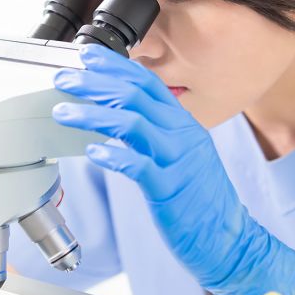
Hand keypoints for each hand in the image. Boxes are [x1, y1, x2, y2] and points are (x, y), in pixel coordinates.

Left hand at [52, 44, 294, 294]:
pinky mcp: (170, 190)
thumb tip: (117, 113)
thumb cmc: (200, 198)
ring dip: (93, 115)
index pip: (147, 82)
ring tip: (63, 112)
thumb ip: (154, 131)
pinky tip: (93, 152)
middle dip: (95, 83)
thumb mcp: (181, 153)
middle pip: (134, 96)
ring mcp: (177, 161)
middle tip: (64, 78)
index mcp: (182, 124)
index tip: (87, 56)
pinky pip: (140, 166)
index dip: (116, 66)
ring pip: (133, 124)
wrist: (230, 239)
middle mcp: (181, 135)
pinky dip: (114, 155)